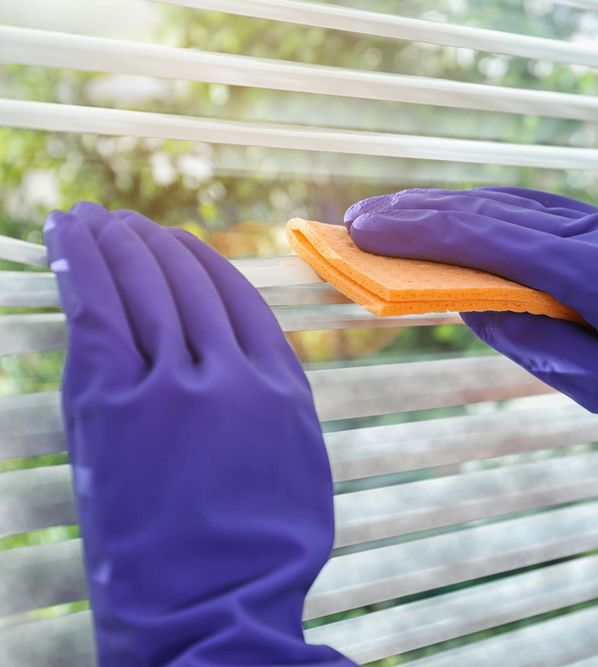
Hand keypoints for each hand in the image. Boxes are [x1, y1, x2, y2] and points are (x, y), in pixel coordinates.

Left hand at [45, 203, 354, 665]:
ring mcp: (171, 387)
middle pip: (186, 283)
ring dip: (113, 243)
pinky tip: (68, 238)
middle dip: (151, 242)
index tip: (177, 241)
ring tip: (94, 217)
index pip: (237, 298)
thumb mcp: (297, 468)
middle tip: (124, 220)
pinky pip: (96, 315)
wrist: (217, 609)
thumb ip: (276, 406)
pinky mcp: (112, 408)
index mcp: (281, 388)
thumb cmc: (263, 556)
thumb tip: (249, 368)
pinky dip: (80, 268)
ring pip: (140, 289)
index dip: (201, 261)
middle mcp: (230, 374)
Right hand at [344, 186, 597, 642]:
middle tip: (361, 221)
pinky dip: (494, 220)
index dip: (426, 232)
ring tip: (397, 223)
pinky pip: (545, 219)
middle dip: (427, 214)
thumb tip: (473, 308)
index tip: (368, 229)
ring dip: (456, 212)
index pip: (496, 239)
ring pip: (520, 208)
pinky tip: (463, 230)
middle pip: (500, 212)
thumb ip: (538, 344)